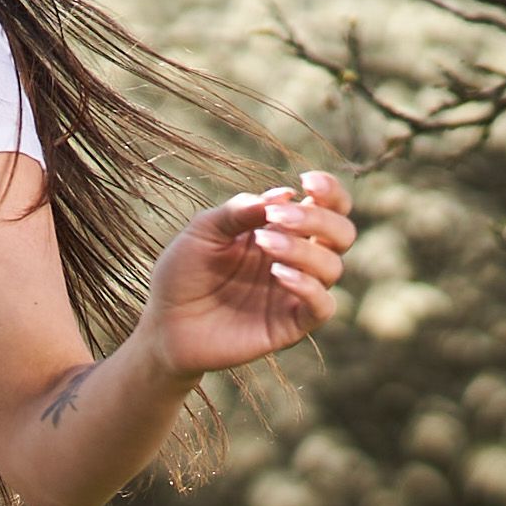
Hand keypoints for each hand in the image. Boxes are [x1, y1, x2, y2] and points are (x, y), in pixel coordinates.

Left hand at [141, 170, 353, 376]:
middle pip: (342, 233)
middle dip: (318, 218)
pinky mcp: (291, 325)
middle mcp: (297, 260)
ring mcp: (296, 293)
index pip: (329, 207)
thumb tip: (283, 194)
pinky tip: (279, 273)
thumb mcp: (204, 230)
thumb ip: (240, 210)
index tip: (306, 180)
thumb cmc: (184, 273)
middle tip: (276, 218)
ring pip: (333, 266)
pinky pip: (323, 306)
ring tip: (264, 244)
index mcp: (282, 231)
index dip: (330, 191)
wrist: (164, 325)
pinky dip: (308, 286)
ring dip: (303, 249)